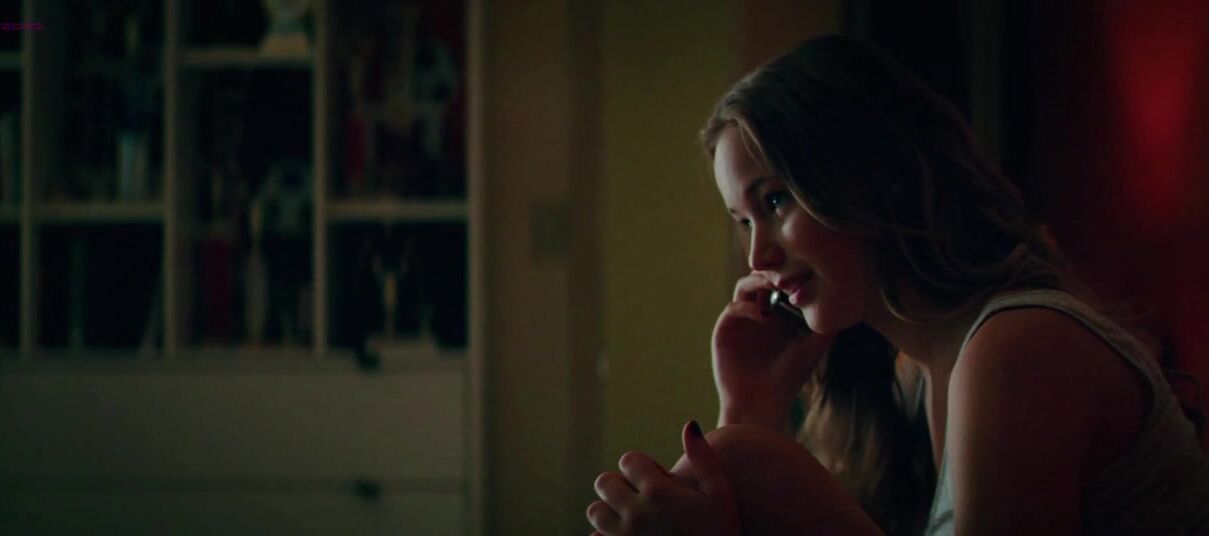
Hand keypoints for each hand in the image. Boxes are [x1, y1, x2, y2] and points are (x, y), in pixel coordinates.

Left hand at [586, 421, 739, 535]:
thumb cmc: (722, 533)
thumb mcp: (722, 495)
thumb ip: (705, 459)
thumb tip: (689, 424)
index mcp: (659, 492)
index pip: (628, 460)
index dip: (641, 466)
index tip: (655, 478)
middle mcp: (636, 513)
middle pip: (605, 482)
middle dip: (619, 484)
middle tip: (639, 495)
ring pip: (595, 511)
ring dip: (608, 510)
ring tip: (631, 516)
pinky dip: (605, 535)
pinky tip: (628, 535)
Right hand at [713, 271, 836, 428]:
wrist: (761, 403)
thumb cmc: (787, 378)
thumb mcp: (812, 349)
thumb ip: (825, 327)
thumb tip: (846, 303)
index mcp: (777, 313)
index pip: (781, 282)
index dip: (791, 274)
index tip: (806, 272)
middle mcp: (757, 312)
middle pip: (761, 278)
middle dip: (775, 271)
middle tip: (790, 273)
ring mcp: (740, 319)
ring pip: (745, 287)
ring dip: (759, 282)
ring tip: (776, 285)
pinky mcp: (725, 329)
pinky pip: (734, 308)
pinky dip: (748, 307)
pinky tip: (764, 315)